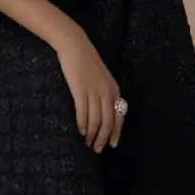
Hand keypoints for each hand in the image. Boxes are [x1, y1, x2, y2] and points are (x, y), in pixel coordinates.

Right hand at [55, 29, 124, 152]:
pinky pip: (83, 113)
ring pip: (96, 120)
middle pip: (108, 122)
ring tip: (87, 143)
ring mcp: (94, 92)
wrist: (75, 46)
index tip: (112, 145)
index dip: (115, 133)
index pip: (119, 117)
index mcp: (114, 90)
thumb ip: (104, 93)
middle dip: (103, 138)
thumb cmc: (86, 62)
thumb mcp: (102, 78)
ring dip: (92, 135)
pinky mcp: (80, 90)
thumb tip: (103, 114)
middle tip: (98, 149)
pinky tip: (81, 131)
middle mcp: (107, 92)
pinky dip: (83, 125)